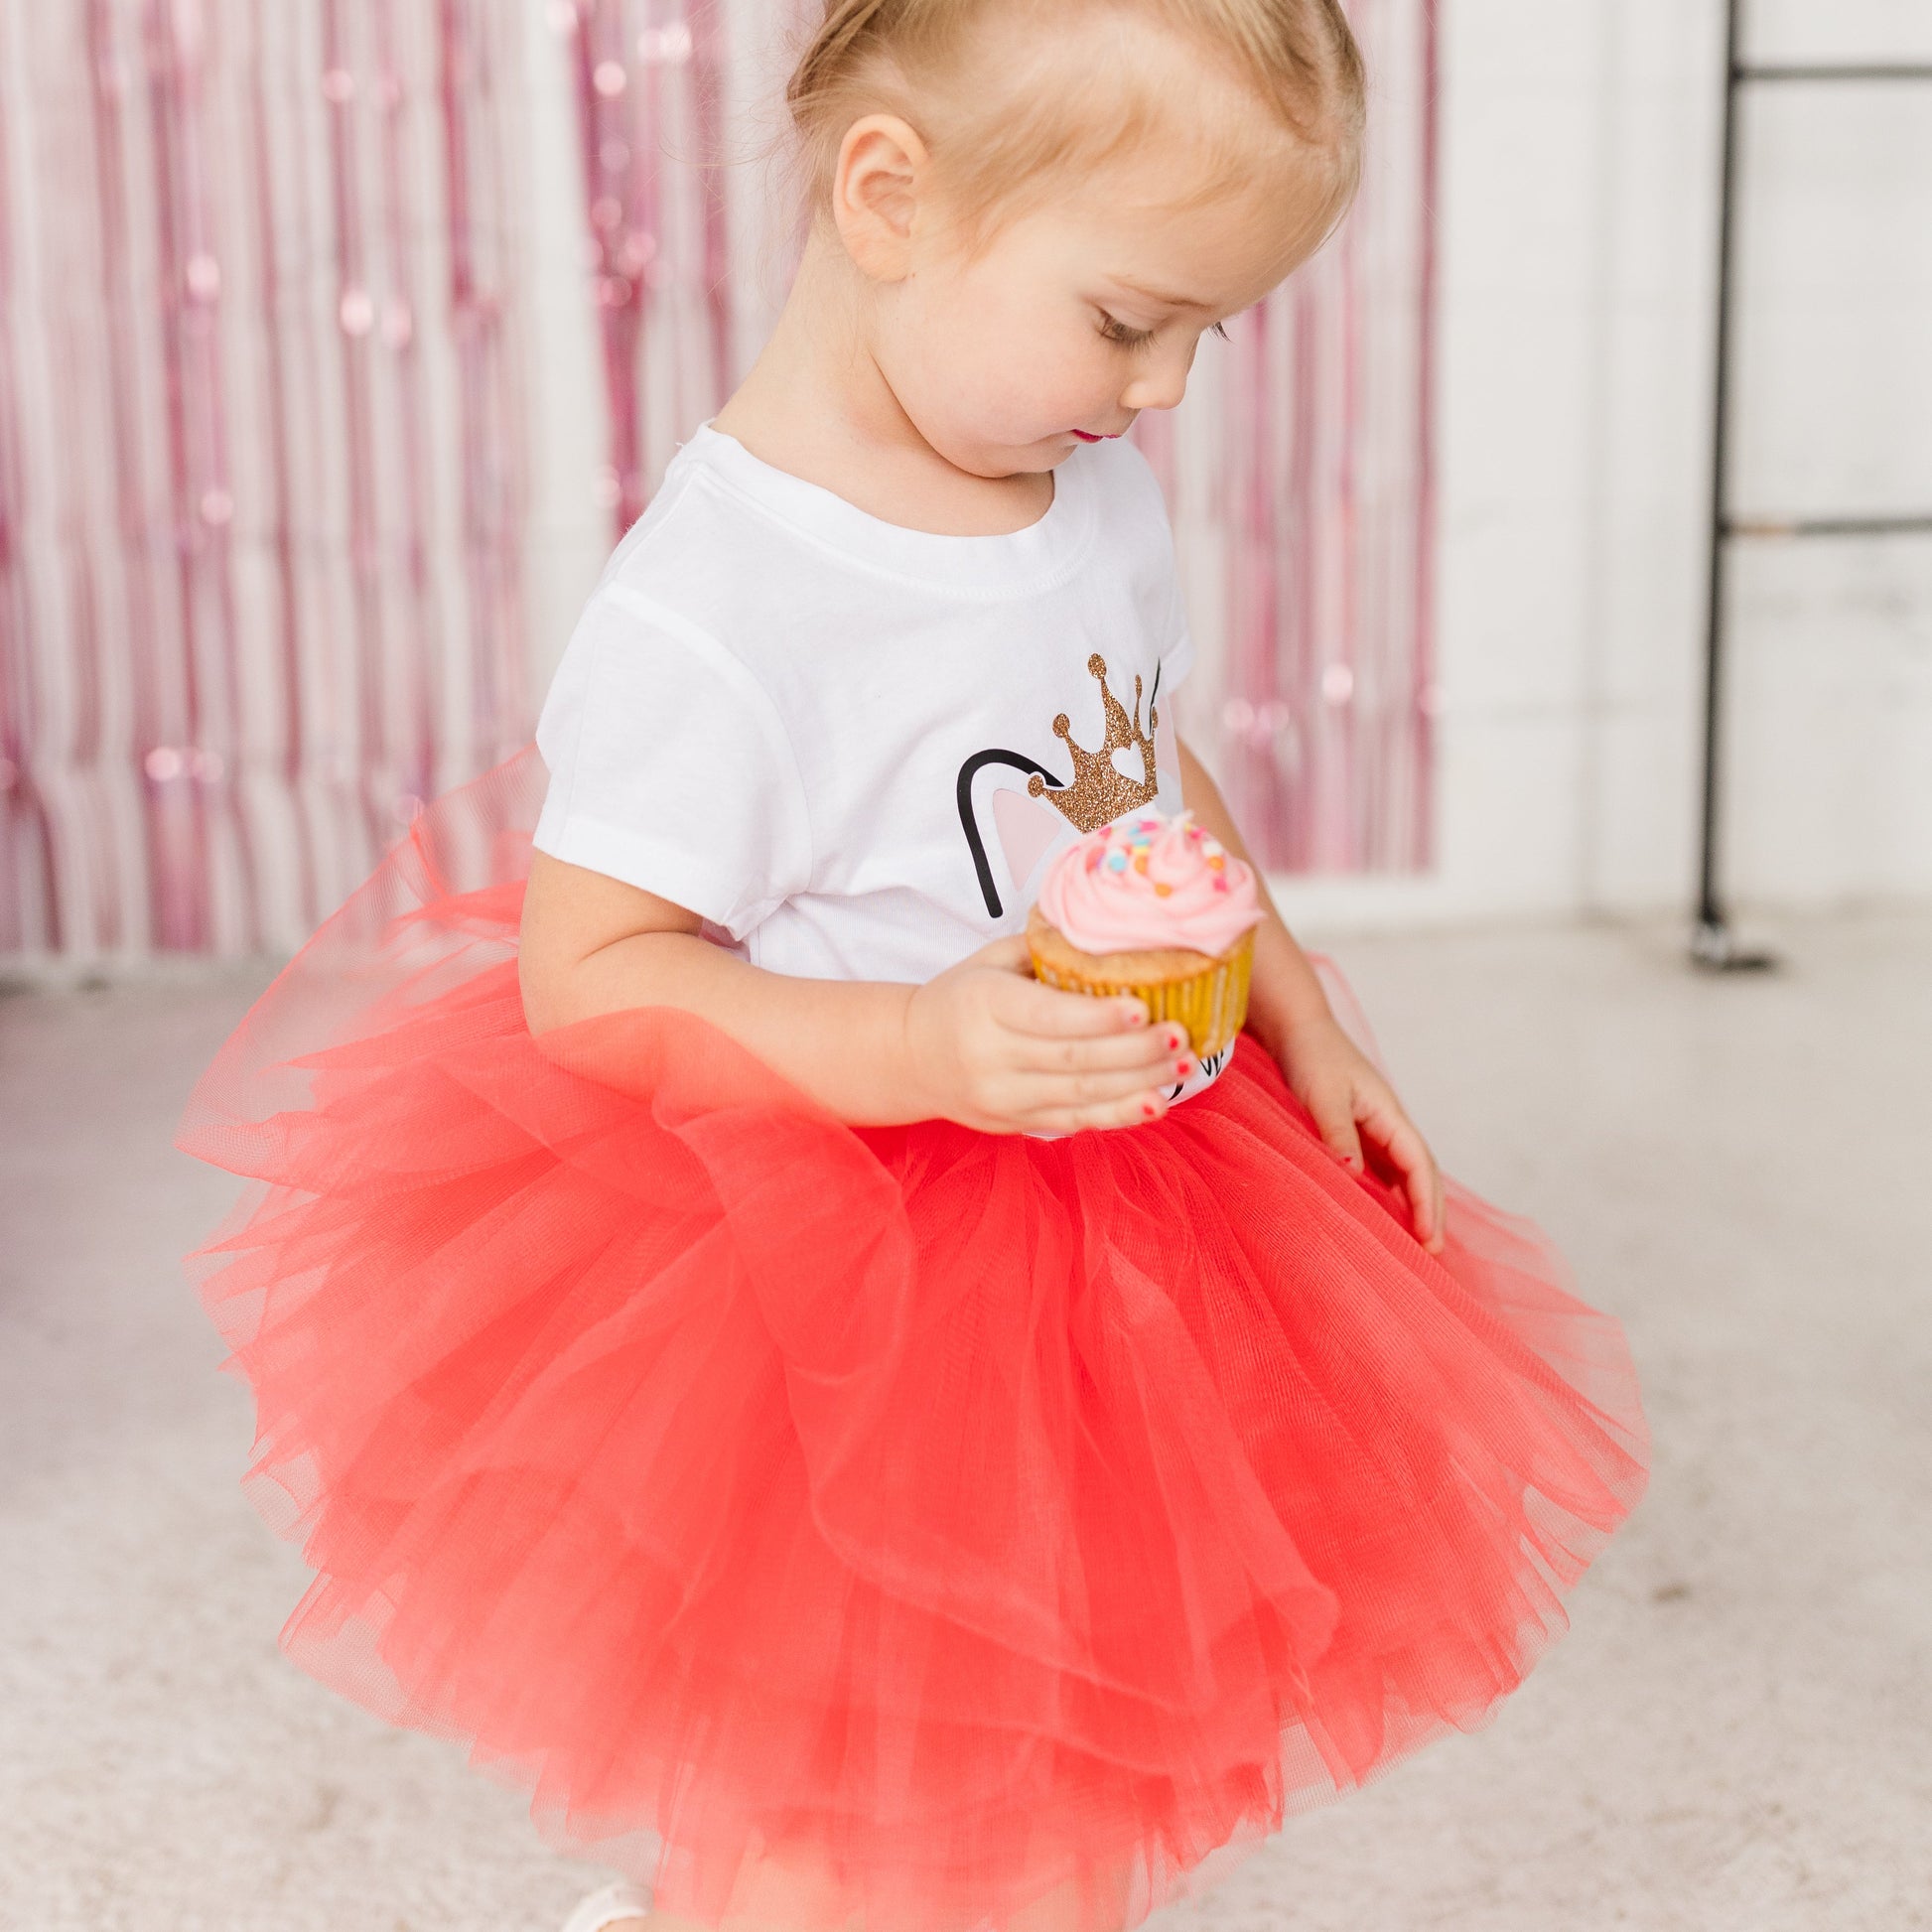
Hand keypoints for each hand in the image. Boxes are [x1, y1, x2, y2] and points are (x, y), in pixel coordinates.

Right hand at [902, 937, 1191, 1134]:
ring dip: (1139, 1083)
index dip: (1099, 1017)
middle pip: (1074, 1060)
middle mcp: (992, 1056)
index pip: (1048, 1016)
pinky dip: (1118, 1115)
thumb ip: (1046, 950)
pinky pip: (1075, 1122)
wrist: (910, 1057)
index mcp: (985, 1004)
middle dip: (1135, 1051)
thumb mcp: (990, 961)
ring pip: (1081, 1095)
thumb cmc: (961, 998)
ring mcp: (1004, 1097)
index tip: (1144, 1006)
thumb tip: (1114, 934)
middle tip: (1181, 1036)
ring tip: (1183, 1065)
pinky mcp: (1015, 1123)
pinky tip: (1154, 1103)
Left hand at [1271, 1011, 1445, 1252]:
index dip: (1427, 1203)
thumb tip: (1356, 1177)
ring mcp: (1375, 1129)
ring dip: (1411, 1207)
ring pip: (1402, 1175)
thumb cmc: (1311, 1057)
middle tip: (1433, 1254)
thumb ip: (1338, 1135)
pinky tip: (1380, 1218)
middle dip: (1431, 1212)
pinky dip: (1386, 1195)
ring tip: (1413, 1246)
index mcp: (1389, 1114)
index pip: (1419, 1165)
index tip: (1429, 1237)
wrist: (1296, 1029)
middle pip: (1421, 1174)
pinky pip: (1380, 1171)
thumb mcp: (1322, 1096)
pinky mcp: (1356, 1133)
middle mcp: (1389, 1124)